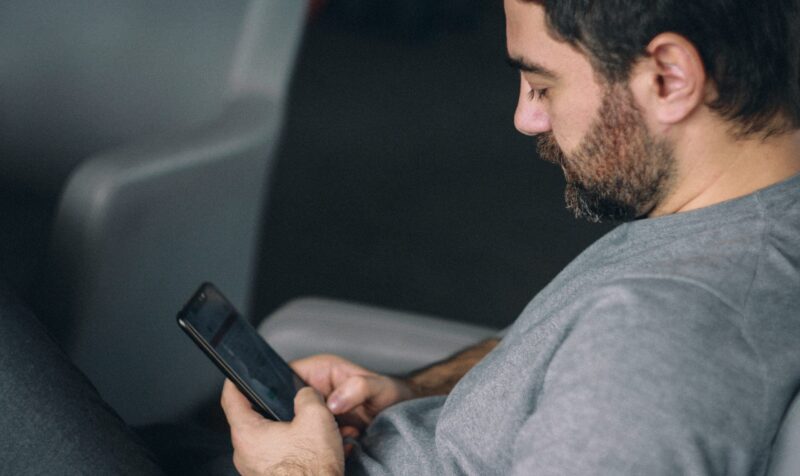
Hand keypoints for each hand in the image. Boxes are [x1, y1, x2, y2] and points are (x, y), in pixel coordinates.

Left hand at [221, 380, 343, 475]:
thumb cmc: (312, 471)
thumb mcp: (316, 417)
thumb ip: (307, 396)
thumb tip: (306, 394)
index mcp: (247, 434)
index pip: (230, 398)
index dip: (235, 381)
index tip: (236, 374)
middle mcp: (245, 454)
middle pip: (252, 419)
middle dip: (273, 407)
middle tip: (290, 399)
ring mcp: (256, 469)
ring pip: (267, 439)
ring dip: (287, 430)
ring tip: (310, 427)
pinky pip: (277, 455)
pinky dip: (292, 447)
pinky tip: (312, 448)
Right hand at [291, 355, 416, 432]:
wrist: (404, 414)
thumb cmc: (392, 394)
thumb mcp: (378, 386)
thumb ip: (358, 388)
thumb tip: (334, 402)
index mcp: (321, 370)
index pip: (287, 374)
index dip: (284, 389)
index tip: (296, 405)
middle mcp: (317, 389)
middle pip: (291, 402)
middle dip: (302, 415)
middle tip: (325, 422)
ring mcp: (320, 409)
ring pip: (301, 422)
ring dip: (317, 430)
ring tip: (343, 430)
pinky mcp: (325, 427)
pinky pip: (315, 436)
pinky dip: (327, 442)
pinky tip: (346, 439)